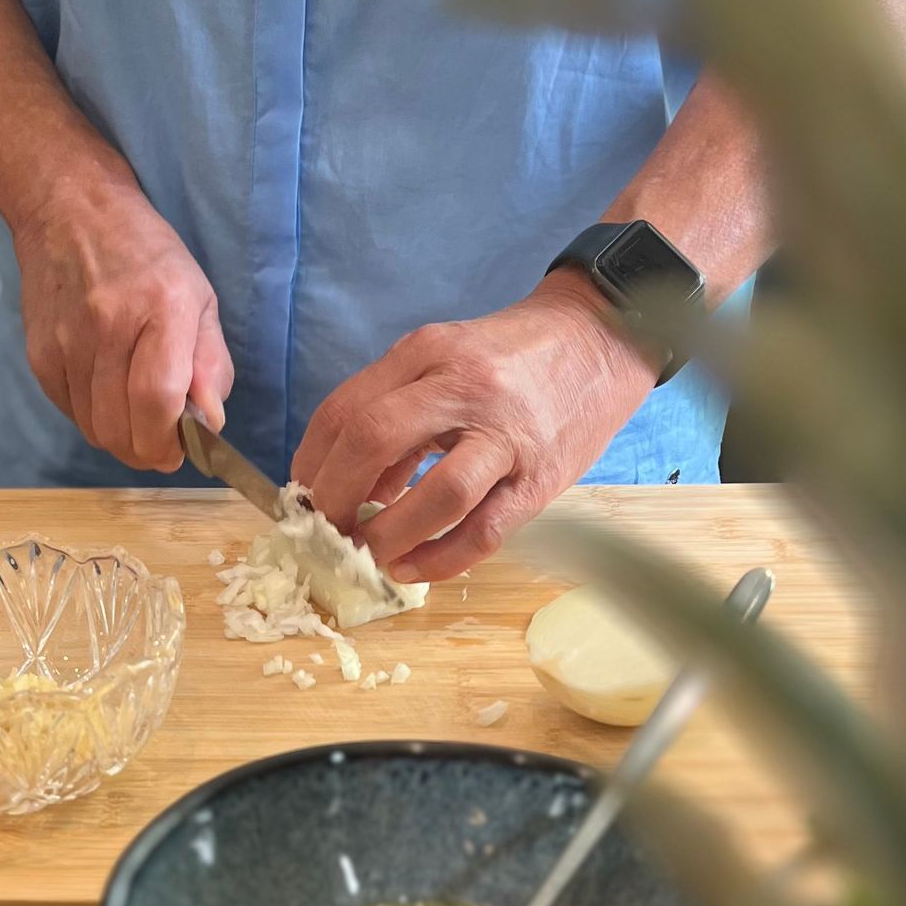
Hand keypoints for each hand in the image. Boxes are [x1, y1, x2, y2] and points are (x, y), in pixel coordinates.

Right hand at [12, 170, 233, 471]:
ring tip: (135, 414)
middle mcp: (109, 326)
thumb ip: (211, 364)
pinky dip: (93, 417)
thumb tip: (210, 422)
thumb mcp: (199, 297)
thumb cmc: (147, 255)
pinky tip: (106, 392)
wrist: (70, 210)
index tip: (179, 451)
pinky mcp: (39, 354)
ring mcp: (67, 341)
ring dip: (120, 437)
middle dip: (146, 451)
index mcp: (161, 308)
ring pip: (94, 428)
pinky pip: (70, 412)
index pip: (157, 401)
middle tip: (160, 441)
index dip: (168, 442)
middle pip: (122, 427)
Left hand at [291, 274, 654, 580]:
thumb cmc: (514, 358)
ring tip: (367, 555)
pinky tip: (413, 568)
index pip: (347, 408)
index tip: (302, 496)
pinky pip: (485, 530)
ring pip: (437, 495)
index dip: (312, 461)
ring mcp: (507, 436)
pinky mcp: (541, 479)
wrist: (603, 337)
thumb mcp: (444, 362)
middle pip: (375, 441)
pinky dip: (441, 558)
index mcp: (427, 353)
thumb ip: (395, 413)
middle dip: (337, 496)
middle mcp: (463, 387)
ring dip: (390, 535)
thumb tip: (351, 484)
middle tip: (325, 530)